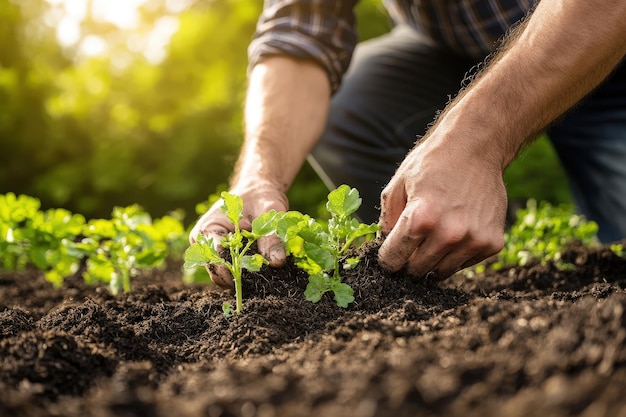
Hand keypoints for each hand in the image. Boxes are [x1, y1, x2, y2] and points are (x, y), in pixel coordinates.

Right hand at [189, 185, 288, 286]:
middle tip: (262, 274)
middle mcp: (203, 242)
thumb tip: (277, 263)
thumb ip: (272, 236)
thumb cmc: (260, 197)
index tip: (256, 273)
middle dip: (239, 276)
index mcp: (208, 228)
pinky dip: (242, 272)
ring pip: (222, 275)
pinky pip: (228, 271)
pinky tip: (256, 267)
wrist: (257, 192)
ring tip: (261, 269)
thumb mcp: (269, 211)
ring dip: (241, 275)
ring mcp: (209, 251)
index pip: (216, 258)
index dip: (234, 270)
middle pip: (216, 271)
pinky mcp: (219, 256)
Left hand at [377, 135, 506, 279]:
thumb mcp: (398, 185)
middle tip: (411, 244)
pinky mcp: (492, 243)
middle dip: (409, 261)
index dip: (387, 259)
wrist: (475, 147)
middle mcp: (449, 234)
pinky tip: (455, 230)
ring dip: (433, 260)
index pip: (393, 260)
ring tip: (433, 234)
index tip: (388, 255)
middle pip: (417, 270)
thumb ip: (386, 220)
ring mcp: (473, 240)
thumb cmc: (432, 163)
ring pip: (441, 272)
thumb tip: (384, 248)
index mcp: (420, 219)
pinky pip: (464, 263)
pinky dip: (456, 254)